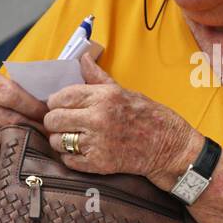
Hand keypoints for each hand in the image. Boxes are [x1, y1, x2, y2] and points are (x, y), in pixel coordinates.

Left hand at [43, 54, 195, 178]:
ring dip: (61, 140)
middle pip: (54, 119)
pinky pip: (68, 160)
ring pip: (57, 141)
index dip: (56, 102)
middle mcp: (98, 118)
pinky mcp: (99, 163)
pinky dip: (71, 156)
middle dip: (55, 121)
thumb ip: (97, 77)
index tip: (61, 106)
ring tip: (73, 137)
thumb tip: (83, 58)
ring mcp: (97, 142)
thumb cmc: (148, 117)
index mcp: (104, 97)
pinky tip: (81, 150)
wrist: (169, 147)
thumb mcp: (123, 91)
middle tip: (64, 123)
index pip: (61, 97)